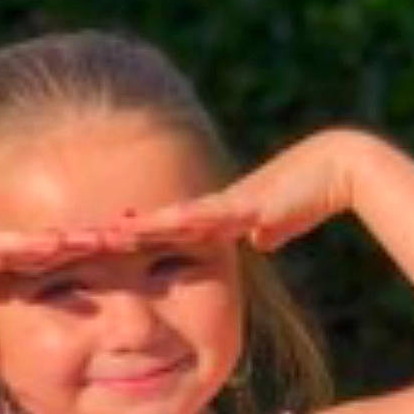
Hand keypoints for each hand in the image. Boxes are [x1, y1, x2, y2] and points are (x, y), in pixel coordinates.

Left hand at [95, 129, 360, 254]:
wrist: (334, 167)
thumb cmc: (311, 193)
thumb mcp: (282, 222)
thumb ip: (269, 230)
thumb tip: (259, 242)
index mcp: (218, 215)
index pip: (167, 231)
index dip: (135, 237)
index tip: (103, 246)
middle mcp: (213, 207)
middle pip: (156, 223)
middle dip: (120, 234)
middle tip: (78, 241)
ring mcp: (223, 204)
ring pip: (167, 220)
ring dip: (134, 230)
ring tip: (96, 237)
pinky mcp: (240, 205)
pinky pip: (197, 218)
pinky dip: (170, 225)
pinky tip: (144, 227)